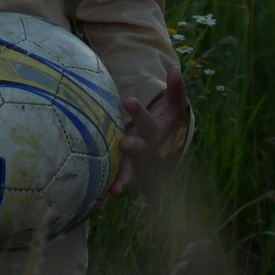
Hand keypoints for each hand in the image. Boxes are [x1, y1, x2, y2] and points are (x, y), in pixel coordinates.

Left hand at [112, 64, 191, 199]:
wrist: (165, 142)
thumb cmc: (167, 117)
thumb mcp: (175, 102)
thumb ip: (176, 87)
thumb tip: (174, 68)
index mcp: (154, 130)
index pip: (146, 119)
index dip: (138, 111)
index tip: (129, 99)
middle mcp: (145, 146)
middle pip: (139, 147)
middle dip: (132, 147)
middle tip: (124, 144)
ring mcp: (135, 159)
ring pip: (130, 170)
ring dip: (122, 180)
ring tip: (114, 192)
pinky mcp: (125, 167)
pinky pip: (117, 180)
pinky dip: (109, 193)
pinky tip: (97, 206)